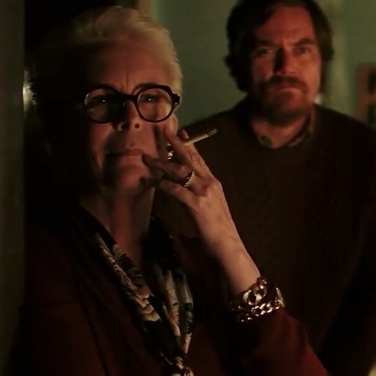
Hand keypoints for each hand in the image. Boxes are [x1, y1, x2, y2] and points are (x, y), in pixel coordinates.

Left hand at [143, 129, 258, 288]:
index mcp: (213, 183)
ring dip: (163, 164)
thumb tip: (182, 186)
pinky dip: (167, 185)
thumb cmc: (218, 228)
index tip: (179, 132)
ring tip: (148, 159)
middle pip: (190, 159)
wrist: (228, 245)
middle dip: (176, 144)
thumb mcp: (210, 206)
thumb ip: (197, 194)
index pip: (199, 159)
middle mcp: (210, 183)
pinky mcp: (198, 206)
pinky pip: (179, 191)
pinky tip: (157, 182)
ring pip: (181, 173)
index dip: (189, 145)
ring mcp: (204, 193)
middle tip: (164, 131)